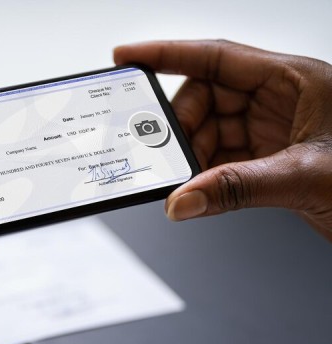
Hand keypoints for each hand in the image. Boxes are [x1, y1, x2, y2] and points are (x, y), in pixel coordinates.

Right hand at [114, 40, 331, 240]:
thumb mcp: (304, 177)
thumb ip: (237, 188)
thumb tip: (183, 200)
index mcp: (293, 80)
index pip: (217, 57)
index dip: (167, 53)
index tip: (129, 58)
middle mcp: (278, 99)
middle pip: (207, 97)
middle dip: (183, 126)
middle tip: (166, 153)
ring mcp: (270, 128)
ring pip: (210, 130)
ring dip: (193, 156)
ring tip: (190, 179)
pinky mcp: (266, 157)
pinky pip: (221, 157)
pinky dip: (205, 173)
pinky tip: (201, 186)